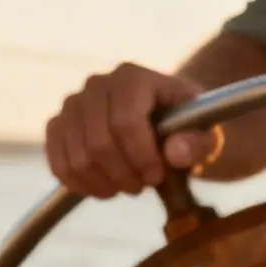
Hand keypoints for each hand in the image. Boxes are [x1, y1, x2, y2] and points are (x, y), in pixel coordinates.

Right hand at [44, 63, 221, 198]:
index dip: (140, 156)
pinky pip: (58, 163)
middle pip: (99, 142)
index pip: (125, 120)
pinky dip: (81, 185)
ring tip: (128, 186)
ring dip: (105, 183)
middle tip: (144, 185)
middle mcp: (97, 85)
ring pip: (78, 158)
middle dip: (124, 175)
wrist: (164, 122)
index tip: (157, 177)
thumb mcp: (207, 134)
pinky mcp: (58, 127)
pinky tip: (105, 188)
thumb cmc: (187, 128)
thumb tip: (174, 152)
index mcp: (133, 77)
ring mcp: (73, 105)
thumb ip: (199, 142)